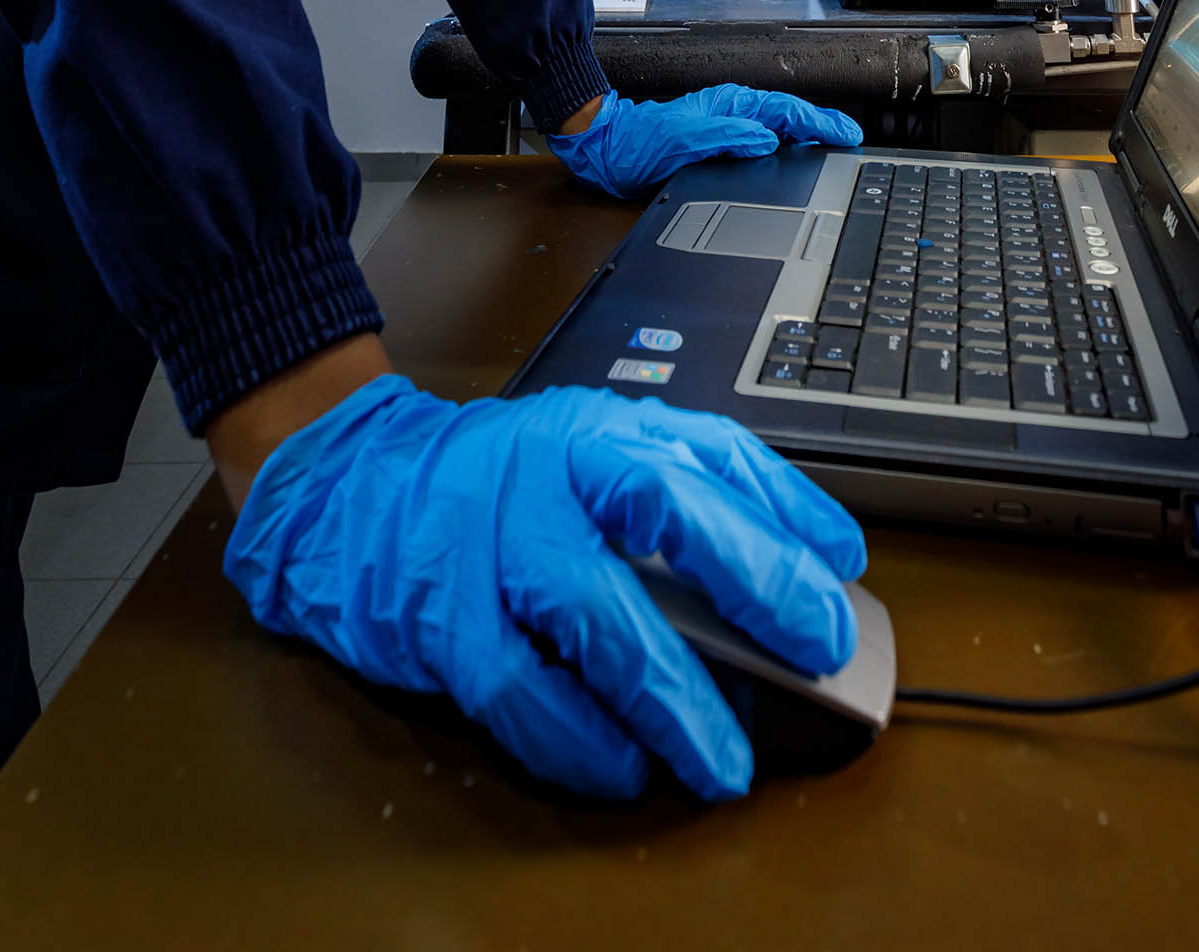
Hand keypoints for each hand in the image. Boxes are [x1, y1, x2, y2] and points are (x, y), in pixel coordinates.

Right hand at [223, 376, 865, 800]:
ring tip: (723, 759)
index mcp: (602, 431)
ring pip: (599, 614)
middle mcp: (555, 471)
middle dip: (754, 581)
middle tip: (816, 650)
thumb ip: (683, 497)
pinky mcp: (444, 615)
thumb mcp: (593, 456)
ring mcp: (496, 541)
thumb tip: (800, 565)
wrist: (354, 484)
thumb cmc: (497, 482)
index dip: (788, 507)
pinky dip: (578, 741)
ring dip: (672, 696)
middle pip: (667, 510)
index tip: (844, 567)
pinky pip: (520, 690)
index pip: (713, 453)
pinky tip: (621, 768)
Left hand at [549, 83, 861, 198]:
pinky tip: (794, 162)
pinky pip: (762, 145)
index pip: (786, 111)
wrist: (607, 152)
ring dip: (807, 138)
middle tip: (851, 140)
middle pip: (789, 118)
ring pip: (778, 130)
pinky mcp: (718, 147)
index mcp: (729, 106)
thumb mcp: (684, 140)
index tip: (845, 134)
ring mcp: (726, 129)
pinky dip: (785, 151)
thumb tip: (767, 140)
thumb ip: (728, 137)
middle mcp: (732, 115)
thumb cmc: (637, 144)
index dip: (819, 123)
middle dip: (822, 127)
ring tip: (833, 149)